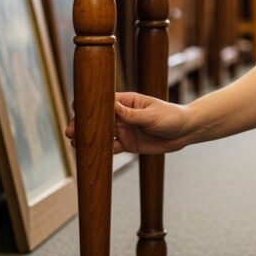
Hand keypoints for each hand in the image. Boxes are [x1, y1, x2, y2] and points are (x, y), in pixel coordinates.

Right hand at [65, 92, 192, 154]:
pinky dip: (100, 151)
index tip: (76, 109)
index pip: (104, 101)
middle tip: (70, 131)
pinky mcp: (128, 144)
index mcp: (127, 102)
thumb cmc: (171, 117)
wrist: (184, 132)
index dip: (90, 104)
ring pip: (101, 134)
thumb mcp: (152, 115)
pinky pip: (110, 148)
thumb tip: (112, 107)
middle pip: (98, 119)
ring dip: (88, 138)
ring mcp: (124, 129)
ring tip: (74, 142)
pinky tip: (89, 153)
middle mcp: (122, 115)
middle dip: (83, 124)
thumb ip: (132, 114)